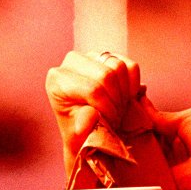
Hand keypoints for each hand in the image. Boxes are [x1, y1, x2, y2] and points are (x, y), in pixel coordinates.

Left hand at [44, 51, 142, 172]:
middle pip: (107, 75)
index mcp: (57, 79)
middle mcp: (71, 61)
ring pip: (118, 67)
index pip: (92, 89)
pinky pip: (130, 65)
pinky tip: (125, 98)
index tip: (110, 124)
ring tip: (118, 109)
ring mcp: (90, 55)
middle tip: (116, 118)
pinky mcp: (108, 56)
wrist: (86, 126)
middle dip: (116, 101)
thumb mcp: (78, 133)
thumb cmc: (78, 129)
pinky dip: (133, 84)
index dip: (106, 108)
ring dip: (124, 94)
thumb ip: (84, 123)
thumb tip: (91, 116)